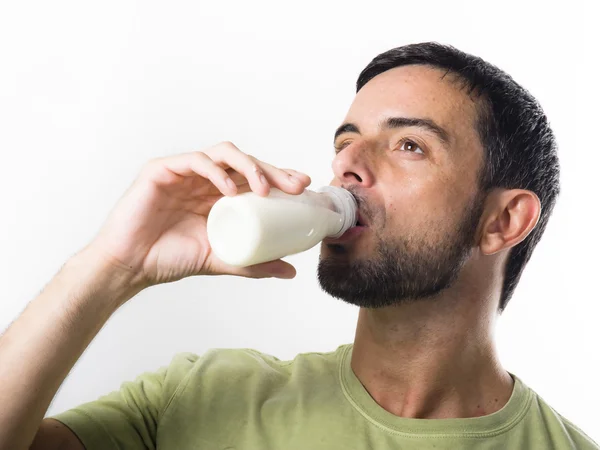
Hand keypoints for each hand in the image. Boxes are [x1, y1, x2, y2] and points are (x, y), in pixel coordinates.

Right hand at [86, 142, 310, 289]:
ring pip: (223, 154)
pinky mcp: (162, 170)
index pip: (254, 177)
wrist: (130, 266)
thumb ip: (254, 263)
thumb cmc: (170, 259)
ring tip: (264, 189)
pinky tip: (228, 189)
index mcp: (217, 196)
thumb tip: (290, 271)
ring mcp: (184, 172)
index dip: (279, 177)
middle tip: (295, 185)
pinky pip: (195, 161)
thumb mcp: (222, 260)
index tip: (304, 188)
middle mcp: (204, 180)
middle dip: (273, 170)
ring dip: (249, 166)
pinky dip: (215, 171)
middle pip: (245, 162)